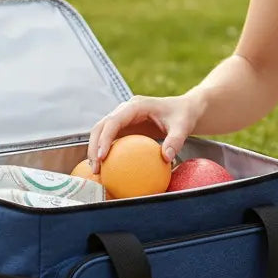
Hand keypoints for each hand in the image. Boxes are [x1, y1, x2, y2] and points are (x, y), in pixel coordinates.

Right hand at [86, 92, 204, 172]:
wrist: (184, 110)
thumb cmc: (183, 116)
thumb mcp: (182, 127)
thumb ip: (175, 141)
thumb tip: (166, 158)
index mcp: (136, 106)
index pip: (114, 120)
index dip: (105, 137)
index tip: (102, 156)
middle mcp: (125, 110)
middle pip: (101, 126)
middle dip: (93, 146)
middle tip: (96, 168)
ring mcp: (123, 118)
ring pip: (101, 132)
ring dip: (95, 150)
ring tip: (97, 171)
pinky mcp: (125, 127)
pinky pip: (111, 139)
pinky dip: (105, 152)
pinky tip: (108, 170)